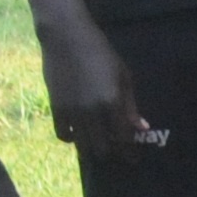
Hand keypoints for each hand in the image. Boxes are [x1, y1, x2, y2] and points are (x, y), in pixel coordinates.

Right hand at [36, 13, 153, 158]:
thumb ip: (130, 105)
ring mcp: (71, 111)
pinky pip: (62, 135)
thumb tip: (141, 128)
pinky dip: (71, 139)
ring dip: (92, 149)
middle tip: (116, 151)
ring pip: (82, 145)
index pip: (123, 138)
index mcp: (112, 102)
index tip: (133, 159)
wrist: (66, 37)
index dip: (129, 152)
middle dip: (111, 153)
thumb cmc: (100, 53)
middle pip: (102, 147)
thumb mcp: (123, 76)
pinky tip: (78, 135)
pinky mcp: (55, 108)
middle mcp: (91, 111)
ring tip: (98, 146)